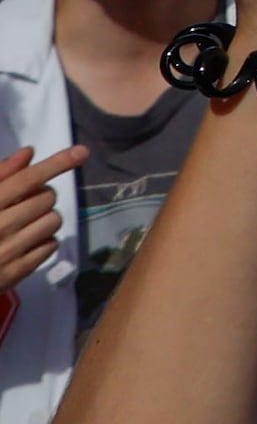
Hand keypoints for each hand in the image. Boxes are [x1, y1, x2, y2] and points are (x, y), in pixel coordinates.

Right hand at [0, 150, 63, 300]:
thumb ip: (0, 175)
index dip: (56, 163)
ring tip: (26, 223)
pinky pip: (51, 245)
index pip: (27, 179)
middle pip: (47, 198)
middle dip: (42, 196)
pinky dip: (44, 240)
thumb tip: (28, 153)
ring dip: (46, 218)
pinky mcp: (16, 272)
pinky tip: (26, 241)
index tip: (81, 152)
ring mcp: (8, 251)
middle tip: (26, 203)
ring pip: (54, 220)